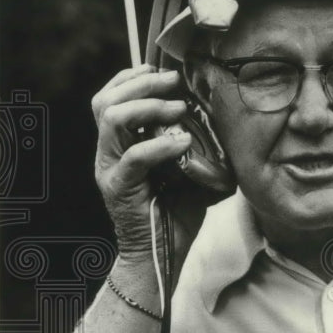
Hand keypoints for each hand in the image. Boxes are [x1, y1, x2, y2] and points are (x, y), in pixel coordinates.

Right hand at [92, 65, 219, 267]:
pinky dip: (160, 144)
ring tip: (179, 109)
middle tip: (176, 84)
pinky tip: (183, 142)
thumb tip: (226, 119)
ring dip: (149, 106)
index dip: (134, 78)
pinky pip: (134, 157)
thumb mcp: (191, 170)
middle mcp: (107, 153)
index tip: (166, 74)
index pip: (110, 96)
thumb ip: (197, 143)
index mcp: (117, 145)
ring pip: (112, 118)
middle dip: (143, 83)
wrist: (160, 258)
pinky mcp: (119, 189)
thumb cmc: (176, 213)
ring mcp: (109, 170)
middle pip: (106, 100)